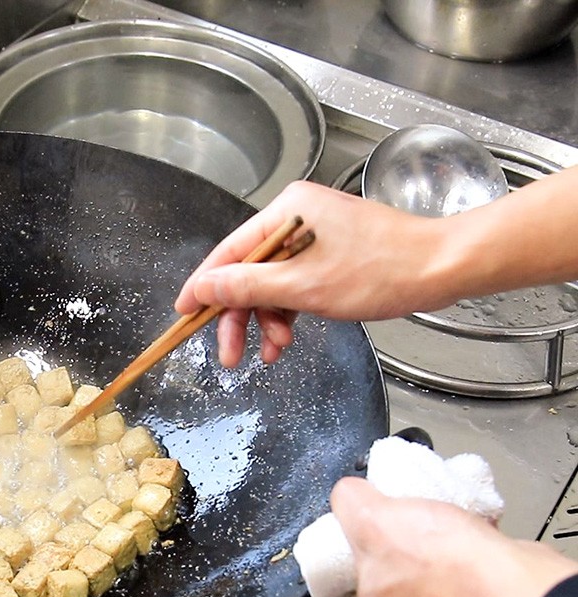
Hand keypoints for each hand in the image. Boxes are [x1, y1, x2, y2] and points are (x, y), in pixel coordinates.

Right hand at [174, 181, 454, 367]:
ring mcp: (314, 236)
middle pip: (248, 271)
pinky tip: (284, 340)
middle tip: (229, 355)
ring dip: (266, 320)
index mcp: (286, 210)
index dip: (204, 286)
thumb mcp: (305, 286)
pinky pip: (293, 285)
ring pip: (270, 283)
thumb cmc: (383, 271)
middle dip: (239, 316)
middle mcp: (296, 217)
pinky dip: (287, 313)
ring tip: (272, 351)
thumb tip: (203, 288)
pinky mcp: (330, 254)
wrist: (444, 268)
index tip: (184, 314)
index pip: (228, 252)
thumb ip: (247, 288)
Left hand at [330, 477, 577, 596]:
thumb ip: (349, 502)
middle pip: (397, 574)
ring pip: (436, 576)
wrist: (512, 581)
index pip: (357, 576)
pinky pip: (471, 577)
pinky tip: (472, 536)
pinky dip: (472, 555)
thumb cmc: (444, 565)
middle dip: (406, 545)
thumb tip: (347, 493)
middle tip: (415, 524)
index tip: (379, 525)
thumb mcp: (370, 516)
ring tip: (446, 526)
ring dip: (441, 549)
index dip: (366, 544)